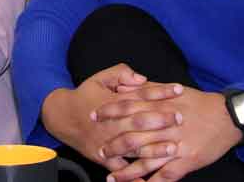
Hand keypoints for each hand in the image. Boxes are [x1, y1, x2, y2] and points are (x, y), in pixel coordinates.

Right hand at [41, 64, 181, 172]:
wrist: (62, 116)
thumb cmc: (86, 95)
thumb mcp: (100, 77)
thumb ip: (121, 73)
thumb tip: (142, 78)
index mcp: (114, 100)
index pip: (141, 94)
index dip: (160, 91)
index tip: (178, 89)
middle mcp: (112, 122)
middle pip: (140, 120)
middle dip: (161, 119)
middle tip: (181, 117)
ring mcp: (108, 141)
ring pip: (134, 146)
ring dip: (154, 148)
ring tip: (174, 147)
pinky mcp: (104, 157)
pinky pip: (121, 167)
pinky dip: (134, 175)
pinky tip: (149, 178)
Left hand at [100, 88, 240, 181]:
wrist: (227, 117)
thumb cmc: (199, 102)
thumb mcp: (173, 89)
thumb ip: (148, 88)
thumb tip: (124, 85)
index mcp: (161, 105)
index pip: (129, 107)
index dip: (110, 111)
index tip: (94, 115)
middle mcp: (165, 125)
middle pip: (134, 135)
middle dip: (114, 144)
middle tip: (99, 150)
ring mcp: (176, 145)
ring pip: (146, 160)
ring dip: (127, 170)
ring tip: (111, 177)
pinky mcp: (186, 161)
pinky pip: (165, 176)